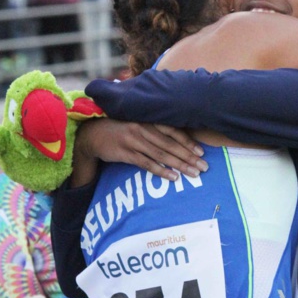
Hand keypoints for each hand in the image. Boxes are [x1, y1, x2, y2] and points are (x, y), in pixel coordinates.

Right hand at [74, 118, 207, 183]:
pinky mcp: (125, 153)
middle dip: (189, 156)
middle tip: (204, 166)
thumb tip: (179, 137)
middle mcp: (142, 128)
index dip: (188, 141)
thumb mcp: (138, 122)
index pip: (173, 130)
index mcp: (148, 119)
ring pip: (161, 155)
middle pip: (170, 144)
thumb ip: (156, 127)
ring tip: (194, 174)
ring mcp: (133, 141)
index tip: (202, 152)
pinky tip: (173, 177)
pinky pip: (146, 163)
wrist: (93, 134)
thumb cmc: (121, 128)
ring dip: (180, 165)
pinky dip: (161, 171)